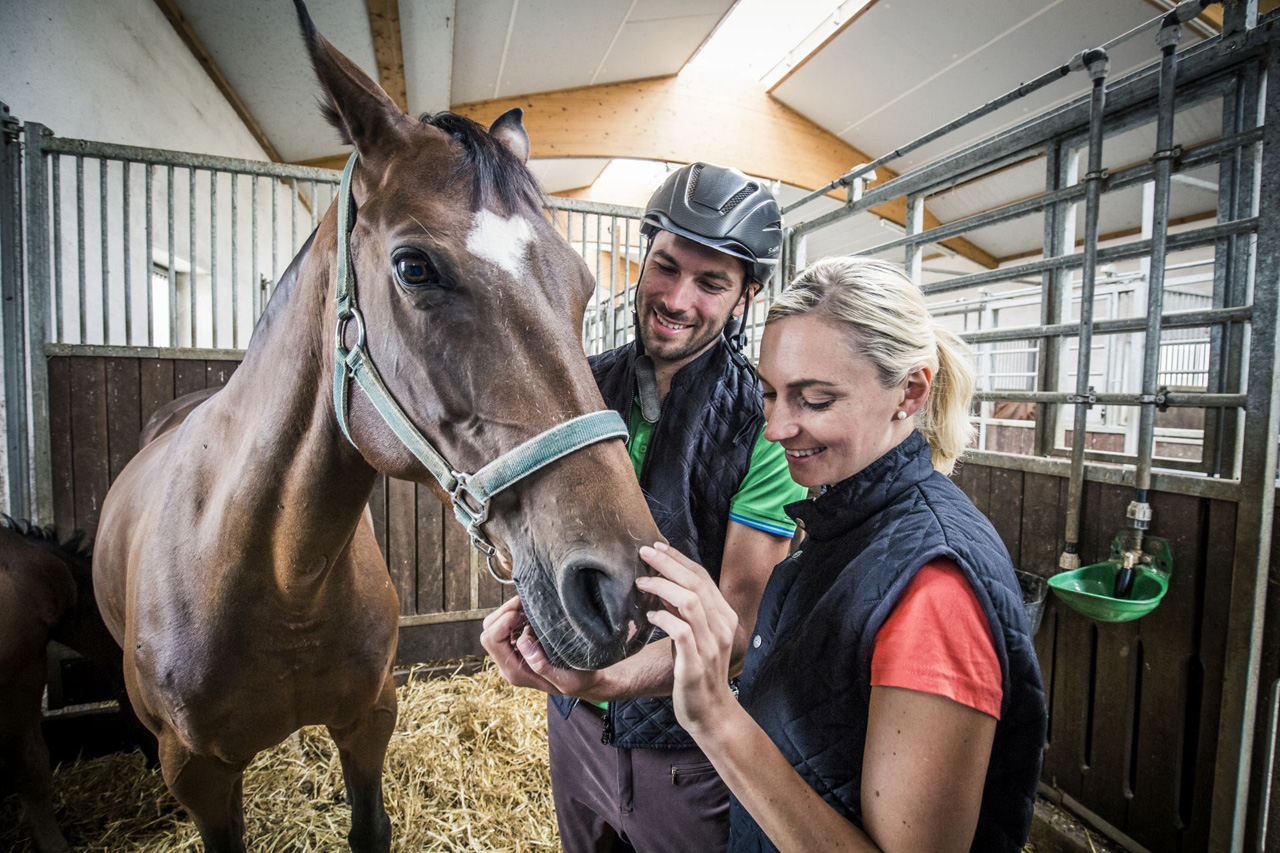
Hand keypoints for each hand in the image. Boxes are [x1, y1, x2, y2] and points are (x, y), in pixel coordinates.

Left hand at [479, 596, 603, 697]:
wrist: (586, 682)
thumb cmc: (579, 680)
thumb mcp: (567, 679)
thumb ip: (542, 665)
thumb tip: (522, 641)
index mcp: (514, 672)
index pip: (492, 639)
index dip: (504, 621)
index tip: (525, 614)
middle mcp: (508, 663)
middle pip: (488, 630)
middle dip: (504, 611)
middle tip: (526, 604)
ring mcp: (512, 653)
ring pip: (494, 625)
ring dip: (510, 611)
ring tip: (530, 606)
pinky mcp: (519, 646)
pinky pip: (506, 625)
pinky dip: (516, 614)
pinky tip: (533, 612)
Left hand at [637, 542, 738, 736]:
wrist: (711, 712)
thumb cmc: (697, 671)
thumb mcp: (696, 635)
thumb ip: (685, 611)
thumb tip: (664, 584)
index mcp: (724, 617)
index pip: (703, 577)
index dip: (679, 559)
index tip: (657, 546)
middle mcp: (722, 627)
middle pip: (696, 583)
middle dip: (668, 564)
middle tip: (644, 552)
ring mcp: (710, 646)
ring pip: (690, 602)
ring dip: (663, 587)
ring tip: (641, 583)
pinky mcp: (695, 664)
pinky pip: (681, 632)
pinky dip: (663, 619)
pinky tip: (649, 617)